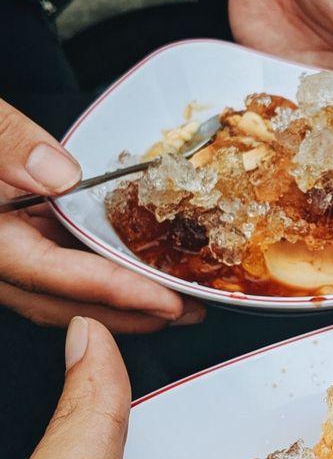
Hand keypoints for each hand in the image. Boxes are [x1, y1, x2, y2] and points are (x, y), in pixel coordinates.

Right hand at [0, 99, 202, 331]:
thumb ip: (3, 143)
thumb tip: (58, 174)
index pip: (51, 273)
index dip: (112, 291)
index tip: (164, 301)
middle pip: (58, 301)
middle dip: (127, 315)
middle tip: (188, 313)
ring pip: (53, 294)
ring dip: (113, 303)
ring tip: (170, 303)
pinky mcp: (2, 238)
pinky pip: (48, 267)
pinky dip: (90, 274)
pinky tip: (126, 266)